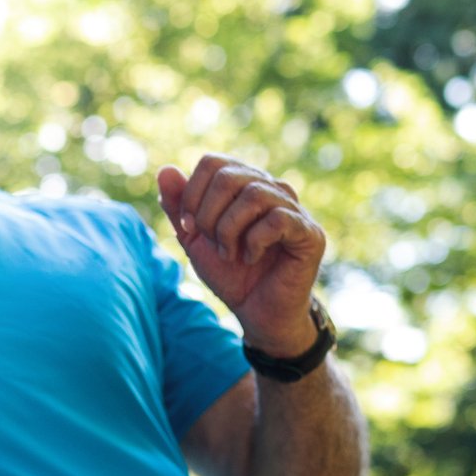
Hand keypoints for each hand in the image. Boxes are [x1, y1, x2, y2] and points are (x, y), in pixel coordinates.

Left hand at [158, 156, 325, 352]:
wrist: (256, 313)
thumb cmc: (230, 274)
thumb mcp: (194, 239)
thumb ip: (178, 206)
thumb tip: (165, 169)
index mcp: (245, 183)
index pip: (213, 163)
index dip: (191, 195)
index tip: (188, 229)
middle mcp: (272, 188)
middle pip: (229, 176)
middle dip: (208, 215)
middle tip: (212, 244)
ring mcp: (295, 208)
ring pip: (254, 194)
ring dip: (229, 230)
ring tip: (230, 254)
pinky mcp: (310, 233)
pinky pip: (277, 219)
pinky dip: (254, 242)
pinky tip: (251, 258)